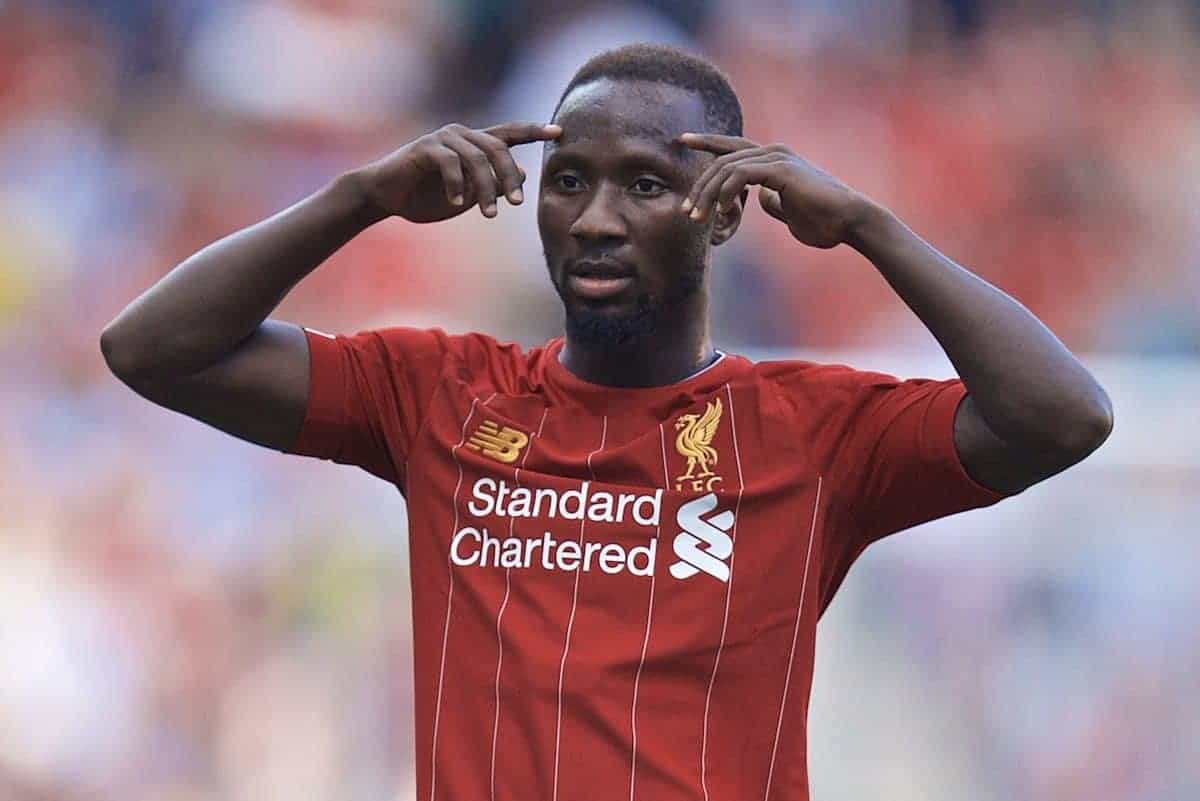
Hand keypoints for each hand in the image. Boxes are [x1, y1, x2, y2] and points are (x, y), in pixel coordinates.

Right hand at [355, 122, 561, 222]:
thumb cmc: (427, 197)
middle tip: (517, 204)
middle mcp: (462, 135)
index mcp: (475, 144)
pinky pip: (451, 164)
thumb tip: (524, 177)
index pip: (510, 133)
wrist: (386, 196)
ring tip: (489, 215)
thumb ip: (493, 186)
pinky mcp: (425, 147)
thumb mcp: (468, 197)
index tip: (559, 132)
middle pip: (499, 149)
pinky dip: (457, 186)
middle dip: (510, 177)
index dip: (534, 131)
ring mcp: (443, 138)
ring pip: (478, 159)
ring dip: (486, 189)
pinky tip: (456, 203)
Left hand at [679, 133, 866, 248]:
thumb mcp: (788, 212)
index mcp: (774, 160)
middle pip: (723, 160)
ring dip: (709, 194)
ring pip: (727, 167)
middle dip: (701, 186)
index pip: (733, 147)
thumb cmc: (824, 222)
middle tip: (688, 211)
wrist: (850, 223)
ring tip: (700, 218)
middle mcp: (774, 152)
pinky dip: (727, 193)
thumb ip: (772, 202)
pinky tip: (725, 211)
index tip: (682, 139)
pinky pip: (740, 175)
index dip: (707, 142)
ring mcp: (778, 157)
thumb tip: (759, 198)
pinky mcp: (781, 169)